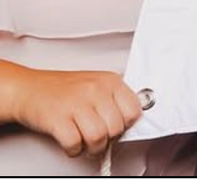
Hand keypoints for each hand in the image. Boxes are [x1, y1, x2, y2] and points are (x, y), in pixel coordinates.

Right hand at [12, 68, 141, 156]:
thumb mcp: (97, 86)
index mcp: (110, 80)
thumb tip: (131, 122)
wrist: (28, 88)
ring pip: (98, 138)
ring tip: (86, 143)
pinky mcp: (58, 118)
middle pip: (116, 127)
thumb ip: (115, 100)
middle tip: (98, 137)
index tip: (116, 127)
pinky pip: (75, 144)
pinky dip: (74, 150)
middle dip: (108, 139)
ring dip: (92, 148)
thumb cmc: (63, 90)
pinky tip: (71, 143)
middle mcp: (95, 89)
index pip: (134, 110)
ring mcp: (76, 103)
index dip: (126, 125)